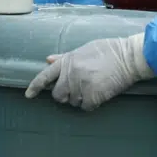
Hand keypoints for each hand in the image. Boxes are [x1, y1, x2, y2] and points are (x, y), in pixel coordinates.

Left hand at [24, 34, 153, 110]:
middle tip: (80, 87)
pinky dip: (92, 103)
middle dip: (65, 94)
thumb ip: (65, 58)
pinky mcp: (92, 96)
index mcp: (68, 61)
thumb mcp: (84, 49)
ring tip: (95, 85)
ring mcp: (80, 86)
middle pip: (58, 95)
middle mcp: (71, 74)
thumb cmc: (108, 50)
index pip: (45, 75)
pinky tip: (101, 92)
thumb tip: (48, 60)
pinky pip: (85, 107)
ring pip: (73, 102)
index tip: (29, 95)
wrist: (128, 57)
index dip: (36, 86)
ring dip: (81, 98)